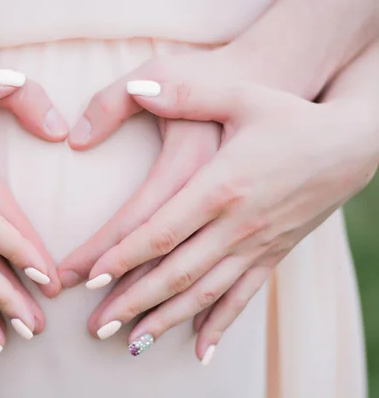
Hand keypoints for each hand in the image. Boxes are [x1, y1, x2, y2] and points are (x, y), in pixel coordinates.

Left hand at [83, 77, 377, 359]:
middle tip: (95, 328)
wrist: (349, 142)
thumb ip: (184, 94)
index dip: (123, 256)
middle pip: (175, 273)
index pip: (160, 230)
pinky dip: (220, 326)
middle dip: (131, 302)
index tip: (90, 278)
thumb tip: (136, 89)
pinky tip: (201, 351)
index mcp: (220, 185)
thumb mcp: (240, 97)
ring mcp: (256, 245)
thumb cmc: (289, 116)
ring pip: (204, 293)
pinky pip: (243, 298)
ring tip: (131, 345)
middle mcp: (236, 225)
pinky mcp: (273, 255)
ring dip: (165, 321)